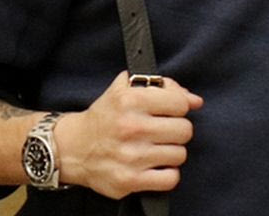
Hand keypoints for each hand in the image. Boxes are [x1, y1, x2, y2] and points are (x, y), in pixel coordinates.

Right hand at [54, 71, 202, 198]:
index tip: (170, 111)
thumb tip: (195, 100)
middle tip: (163, 131)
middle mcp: (131, 127)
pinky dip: (167, 174)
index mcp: (130, 100)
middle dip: (177, 130)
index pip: (180, 104)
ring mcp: (131, 156)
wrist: (73, 147)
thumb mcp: (126, 89)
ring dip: (171, 152)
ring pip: (180, 154)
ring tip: (156, 148)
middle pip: (185, 130)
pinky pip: (170, 179)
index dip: (179, 107)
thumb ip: (162, 87)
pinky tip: (155, 165)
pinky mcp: (130, 180)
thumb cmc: (104, 117)